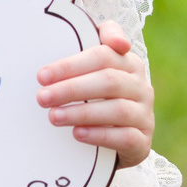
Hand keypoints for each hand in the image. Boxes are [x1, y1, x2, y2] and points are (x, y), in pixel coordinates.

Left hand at [36, 21, 154, 167]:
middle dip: (71, 88)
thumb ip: (95, 46)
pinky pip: (126, 137)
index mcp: (129, 63)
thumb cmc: (99, 96)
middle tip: (42, 97)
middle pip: (109, 81)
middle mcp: (141, 87)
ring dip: (82, 113)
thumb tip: (113, 45)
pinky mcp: (143, 141)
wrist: (118, 138)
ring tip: (53, 117)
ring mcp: (144, 115)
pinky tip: (77, 134)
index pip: (102, 55)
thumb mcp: (94, 69)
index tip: (42, 76)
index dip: (71, 65)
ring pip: (118, 110)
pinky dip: (100, 135)